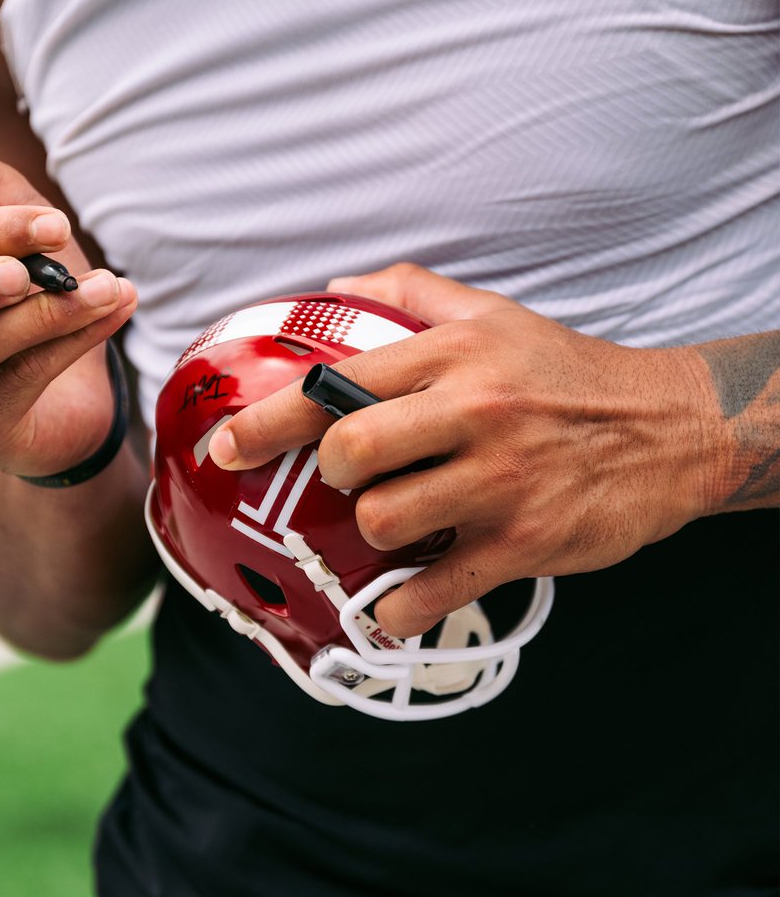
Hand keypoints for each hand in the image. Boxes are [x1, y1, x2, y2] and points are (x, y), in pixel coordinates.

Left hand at [210, 264, 711, 636]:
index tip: (226, 448)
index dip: (266, 421)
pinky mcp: (523, 544)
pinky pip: (432, 592)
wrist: (670, 430)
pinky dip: (400, 608)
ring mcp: (499, 484)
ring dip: (370, 536)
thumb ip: (413, 291)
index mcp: (454, 357)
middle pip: (351, 453)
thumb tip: (334, 288)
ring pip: (384, 522)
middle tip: (346, 481)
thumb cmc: (569, 375)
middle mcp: (472, 414)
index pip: (336, 384)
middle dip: (329, 476)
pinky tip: (400, 602)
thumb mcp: (497, 316)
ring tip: (396, 527)